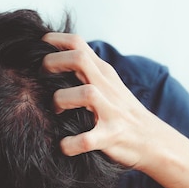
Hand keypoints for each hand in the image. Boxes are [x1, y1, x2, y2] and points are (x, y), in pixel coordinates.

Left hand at [42, 33, 158, 168]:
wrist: (154, 141)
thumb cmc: (121, 113)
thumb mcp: (107, 85)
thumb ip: (85, 71)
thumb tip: (52, 60)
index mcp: (102, 73)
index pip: (77, 43)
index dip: (52, 42)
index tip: (34, 50)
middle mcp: (107, 87)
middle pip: (78, 59)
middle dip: (51, 65)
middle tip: (39, 81)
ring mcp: (111, 112)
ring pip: (86, 94)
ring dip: (61, 101)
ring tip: (54, 112)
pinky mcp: (111, 137)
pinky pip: (86, 139)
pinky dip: (70, 144)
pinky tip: (63, 145)